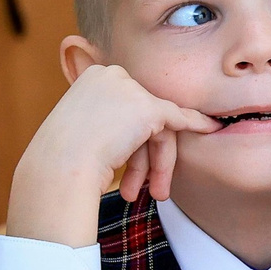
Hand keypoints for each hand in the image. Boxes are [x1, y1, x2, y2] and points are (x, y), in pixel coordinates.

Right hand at [7, 64, 218, 247]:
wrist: (59, 167)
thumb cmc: (63, 160)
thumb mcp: (82, 130)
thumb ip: (105, 120)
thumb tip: (126, 130)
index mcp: (92, 77)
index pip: (124, 107)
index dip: (131, 140)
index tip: (131, 163)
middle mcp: (111, 75)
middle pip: (143, 116)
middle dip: (146, 155)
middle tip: (142, 189)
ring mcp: (130, 90)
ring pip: (158, 126)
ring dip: (156, 164)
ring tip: (152, 194)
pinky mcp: (147, 108)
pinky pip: (179, 118)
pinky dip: (197, 123)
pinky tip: (211, 128)